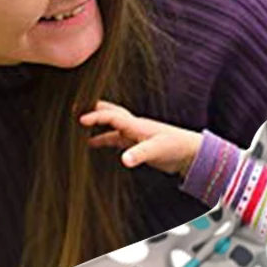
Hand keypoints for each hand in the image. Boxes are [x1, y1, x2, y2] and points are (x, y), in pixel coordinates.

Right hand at [80, 101, 202, 176]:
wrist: (190, 152)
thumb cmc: (176, 147)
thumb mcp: (157, 150)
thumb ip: (139, 154)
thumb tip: (124, 159)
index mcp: (136, 124)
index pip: (112, 116)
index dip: (96, 117)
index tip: (80, 119)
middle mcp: (134, 126)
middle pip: (110, 113)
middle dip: (94, 109)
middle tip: (76, 107)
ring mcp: (135, 134)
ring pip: (111, 126)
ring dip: (97, 125)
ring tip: (80, 126)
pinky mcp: (137, 144)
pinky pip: (115, 139)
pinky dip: (103, 139)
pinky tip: (94, 144)